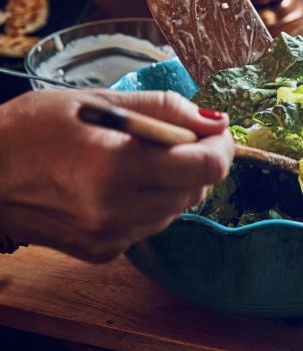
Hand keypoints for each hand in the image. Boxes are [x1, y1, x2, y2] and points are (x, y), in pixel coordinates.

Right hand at [0, 89, 233, 261]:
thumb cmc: (28, 130)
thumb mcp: (96, 103)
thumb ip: (164, 110)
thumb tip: (216, 120)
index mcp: (116, 167)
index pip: (206, 167)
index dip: (221, 146)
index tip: (214, 130)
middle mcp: (116, 210)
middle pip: (198, 190)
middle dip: (199, 161)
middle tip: (178, 137)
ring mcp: (108, 236)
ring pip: (178, 209)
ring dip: (176, 182)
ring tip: (141, 157)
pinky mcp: (101, 251)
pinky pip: (151, 225)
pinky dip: (151, 201)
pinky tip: (121, 182)